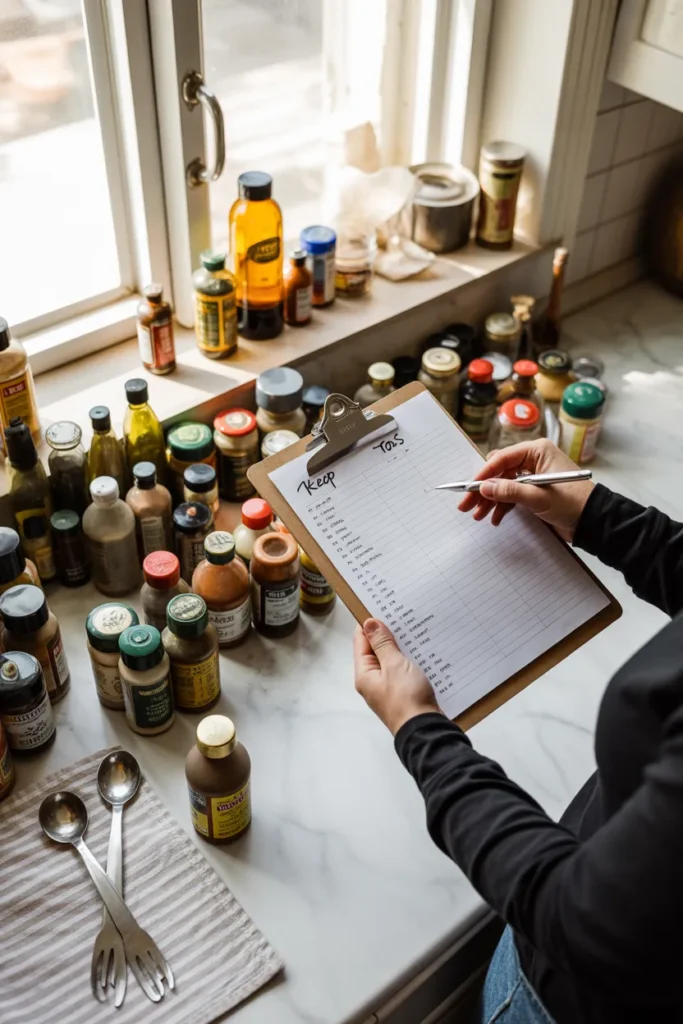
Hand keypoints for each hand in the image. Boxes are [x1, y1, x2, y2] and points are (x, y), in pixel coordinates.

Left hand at [354, 619, 440, 734]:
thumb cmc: (407, 699)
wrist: (426, 730)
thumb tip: (370, 624)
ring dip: (400, 648)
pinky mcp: (404, 693)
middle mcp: (373, 682)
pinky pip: (403, 672)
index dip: (369, 624)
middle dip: (387, 635)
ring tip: (412, 630)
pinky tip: (421, 652)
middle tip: (399, 616)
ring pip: (392, 661)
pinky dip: (410, 661)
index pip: (361, 641)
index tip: (380, 607)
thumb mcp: (394, 665)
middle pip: (376, 651)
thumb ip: (382, 644)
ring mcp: (389, 689)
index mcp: (365, 674)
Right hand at [458, 439, 593, 542]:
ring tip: (478, 516)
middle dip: (484, 490)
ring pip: (503, 485)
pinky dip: (502, 506)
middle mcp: (534, 460)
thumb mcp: (538, 497)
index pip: (502, 458)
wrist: (594, 522)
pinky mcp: (535, 491)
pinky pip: (512, 495)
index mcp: (537, 451)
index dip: (484, 475)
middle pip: (499, 472)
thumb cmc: (573, 503)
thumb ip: (509, 491)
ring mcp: (533, 476)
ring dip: (491, 500)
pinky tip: (495, 519)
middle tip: (467, 505)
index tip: (469, 489)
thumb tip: (484, 488)